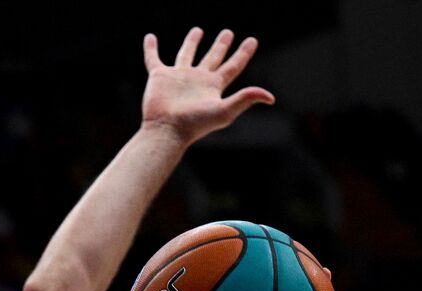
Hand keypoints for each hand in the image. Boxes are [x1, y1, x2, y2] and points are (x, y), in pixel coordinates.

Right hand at [141, 27, 274, 145]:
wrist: (167, 130)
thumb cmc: (194, 124)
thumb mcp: (224, 111)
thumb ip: (245, 99)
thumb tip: (270, 97)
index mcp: (213, 86)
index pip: (233, 66)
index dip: (243, 53)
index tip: (253, 40)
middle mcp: (197, 80)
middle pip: (213, 58)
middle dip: (221, 45)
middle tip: (228, 32)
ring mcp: (178, 77)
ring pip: (187, 54)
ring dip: (192, 42)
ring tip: (197, 30)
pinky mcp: (159, 77)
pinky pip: (153, 59)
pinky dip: (150, 49)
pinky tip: (150, 38)